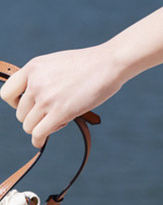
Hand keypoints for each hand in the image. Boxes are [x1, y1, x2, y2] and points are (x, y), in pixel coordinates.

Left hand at [0, 45, 123, 147]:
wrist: (110, 63)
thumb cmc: (89, 63)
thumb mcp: (57, 63)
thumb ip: (42, 77)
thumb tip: (32, 98)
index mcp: (34, 67)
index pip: (6, 93)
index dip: (15, 103)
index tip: (28, 106)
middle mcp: (36, 82)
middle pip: (20, 114)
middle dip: (33, 118)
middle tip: (52, 114)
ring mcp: (47, 98)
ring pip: (28, 126)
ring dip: (40, 127)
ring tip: (58, 119)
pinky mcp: (60, 112)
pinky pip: (39, 133)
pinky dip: (38, 140)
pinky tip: (41, 142)